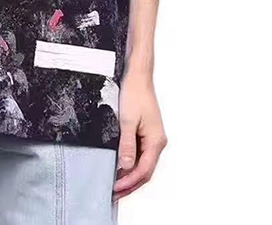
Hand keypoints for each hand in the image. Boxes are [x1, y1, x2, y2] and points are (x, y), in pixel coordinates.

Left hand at [113, 71, 167, 200]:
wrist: (138, 77)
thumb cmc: (135, 94)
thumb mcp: (127, 120)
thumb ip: (127, 145)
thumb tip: (126, 166)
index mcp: (156, 141)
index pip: (143, 170)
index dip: (129, 182)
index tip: (115, 188)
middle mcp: (157, 142)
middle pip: (145, 171)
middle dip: (130, 184)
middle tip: (114, 194)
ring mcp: (152, 138)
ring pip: (143, 164)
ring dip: (130, 176)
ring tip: (116, 185)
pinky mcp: (146, 133)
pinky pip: (140, 154)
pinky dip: (131, 164)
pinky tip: (120, 167)